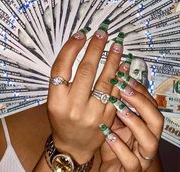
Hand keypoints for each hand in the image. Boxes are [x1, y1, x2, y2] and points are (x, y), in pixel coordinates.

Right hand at [47, 23, 124, 163]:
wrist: (73, 145)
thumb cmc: (62, 118)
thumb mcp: (55, 99)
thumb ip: (64, 78)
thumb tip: (80, 49)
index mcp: (56, 100)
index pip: (61, 68)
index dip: (71, 48)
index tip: (81, 34)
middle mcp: (73, 106)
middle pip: (85, 71)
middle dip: (95, 48)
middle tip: (102, 33)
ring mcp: (92, 113)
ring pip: (104, 81)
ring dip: (112, 60)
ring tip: (117, 45)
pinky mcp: (107, 117)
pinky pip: (116, 93)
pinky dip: (121, 77)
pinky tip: (124, 65)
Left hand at [99, 63, 163, 171]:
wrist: (110, 166)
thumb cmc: (113, 138)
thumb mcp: (114, 119)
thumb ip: (116, 103)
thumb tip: (113, 78)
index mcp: (145, 123)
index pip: (150, 103)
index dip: (139, 89)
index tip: (124, 76)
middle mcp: (148, 137)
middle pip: (156, 119)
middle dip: (141, 102)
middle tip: (124, 89)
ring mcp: (142, 155)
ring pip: (150, 141)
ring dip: (135, 123)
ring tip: (119, 110)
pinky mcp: (132, 169)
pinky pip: (132, 162)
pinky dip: (120, 147)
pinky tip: (108, 134)